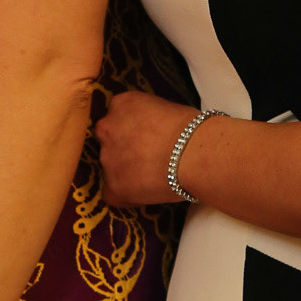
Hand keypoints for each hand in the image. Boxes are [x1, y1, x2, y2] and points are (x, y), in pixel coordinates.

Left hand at [95, 90, 201, 205]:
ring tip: (153, 177)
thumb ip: (148, 118)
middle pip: (109, 140)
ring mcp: (107, 158)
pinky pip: (113, 194)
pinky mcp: (113, 185)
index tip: (147, 138)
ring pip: (111, 167)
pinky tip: (145, 193)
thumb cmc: (190, 129)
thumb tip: (151, 131)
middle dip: (124, 149)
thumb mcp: (165, 108)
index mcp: (121, 104)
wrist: (193, 154)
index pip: (117, 117)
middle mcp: (107, 128)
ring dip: (126, 171)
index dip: (132, 130)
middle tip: (147, 157)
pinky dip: (126, 195)